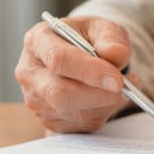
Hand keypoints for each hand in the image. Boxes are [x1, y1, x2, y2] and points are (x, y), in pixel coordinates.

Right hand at [15, 16, 133, 131]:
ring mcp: (35, 99)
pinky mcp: (48, 120)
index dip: (90, 71)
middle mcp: (29, 72)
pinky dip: (103, 114)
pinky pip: (80, 125)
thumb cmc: (91, 39)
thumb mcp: (104, 28)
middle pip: (59, 93)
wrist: (84, 56)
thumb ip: (111, 38)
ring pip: (73, 113)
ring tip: (122, 88)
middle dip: (98, 95)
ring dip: (105, 104)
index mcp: (38, 40)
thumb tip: (116, 54)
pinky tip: (109, 98)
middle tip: (124, 88)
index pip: (58, 59)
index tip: (117, 79)